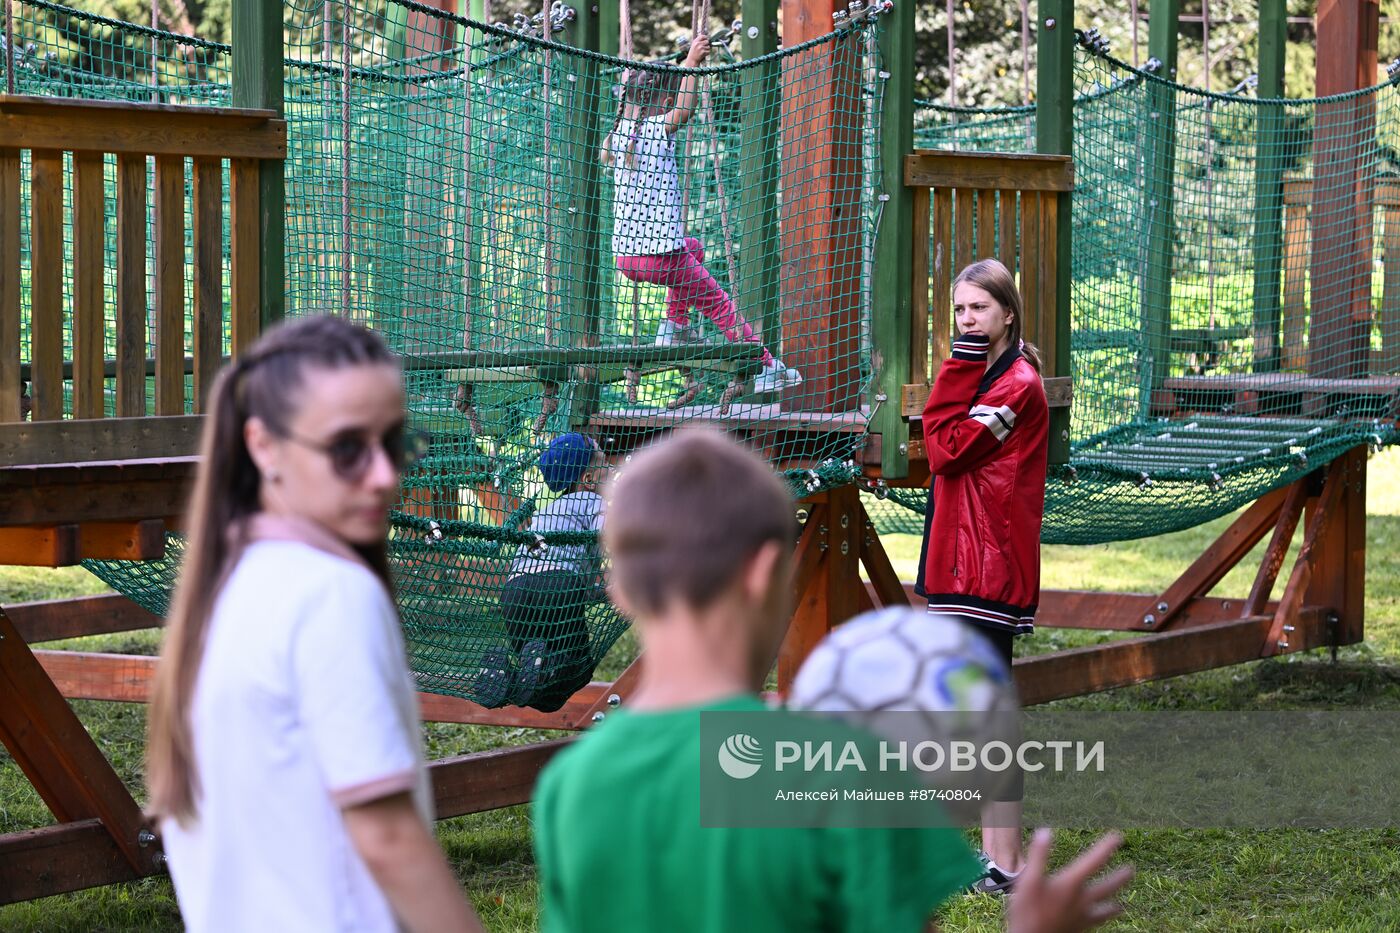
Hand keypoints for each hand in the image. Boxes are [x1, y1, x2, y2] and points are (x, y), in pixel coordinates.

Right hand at [684, 34, 710, 65]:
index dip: (705, 37)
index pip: (702, 36)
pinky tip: (703, 55)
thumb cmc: (693, 53)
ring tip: (702, 52)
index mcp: (695, 41)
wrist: (692, 60)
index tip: (706, 38)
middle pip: (707, 41)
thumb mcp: (694, 45)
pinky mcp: (703, 52)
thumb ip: (699, 41)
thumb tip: (706, 38)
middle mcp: (698, 44)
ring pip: (708, 47)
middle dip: (707, 44)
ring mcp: (701, 48)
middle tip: (704, 47)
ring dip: (707, 49)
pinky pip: (708, 51)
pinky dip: (707, 53)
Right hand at [1005, 829, 1133, 932]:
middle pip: (1108, 887)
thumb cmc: (1028, 911)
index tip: (1119, 837)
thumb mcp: (1028, 879)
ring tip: (1120, 905)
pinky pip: (1097, 923)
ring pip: (1108, 910)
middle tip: (1131, 870)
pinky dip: (1102, 919)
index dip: (1107, 847)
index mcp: (1071, 884)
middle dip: (1121, 877)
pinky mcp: (1080, 929)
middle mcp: (1082, 900)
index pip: (1094, 862)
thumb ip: (1038, 855)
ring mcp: (1083, 917)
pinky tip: (1099, 920)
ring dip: (1115, 905)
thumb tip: (1046, 832)